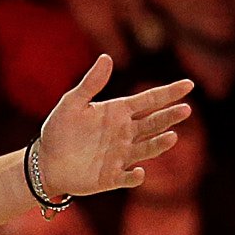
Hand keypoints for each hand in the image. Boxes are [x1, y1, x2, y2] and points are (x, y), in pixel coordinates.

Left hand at [32, 55, 192, 200]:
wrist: (46, 162)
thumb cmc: (59, 130)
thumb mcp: (72, 103)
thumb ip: (91, 83)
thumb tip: (107, 57)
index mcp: (119, 112)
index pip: (150, 100)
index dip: (169, 93)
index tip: (189, 85)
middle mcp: (126, 133)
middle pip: (154, 123)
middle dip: (170, 117)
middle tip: (185, 110)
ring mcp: (121, 156)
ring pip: (147, 148)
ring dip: (159, 144)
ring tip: (172, 136)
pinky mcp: (112, 177)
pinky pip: (128, 178)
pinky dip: (135, 176)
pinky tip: (139, 172)